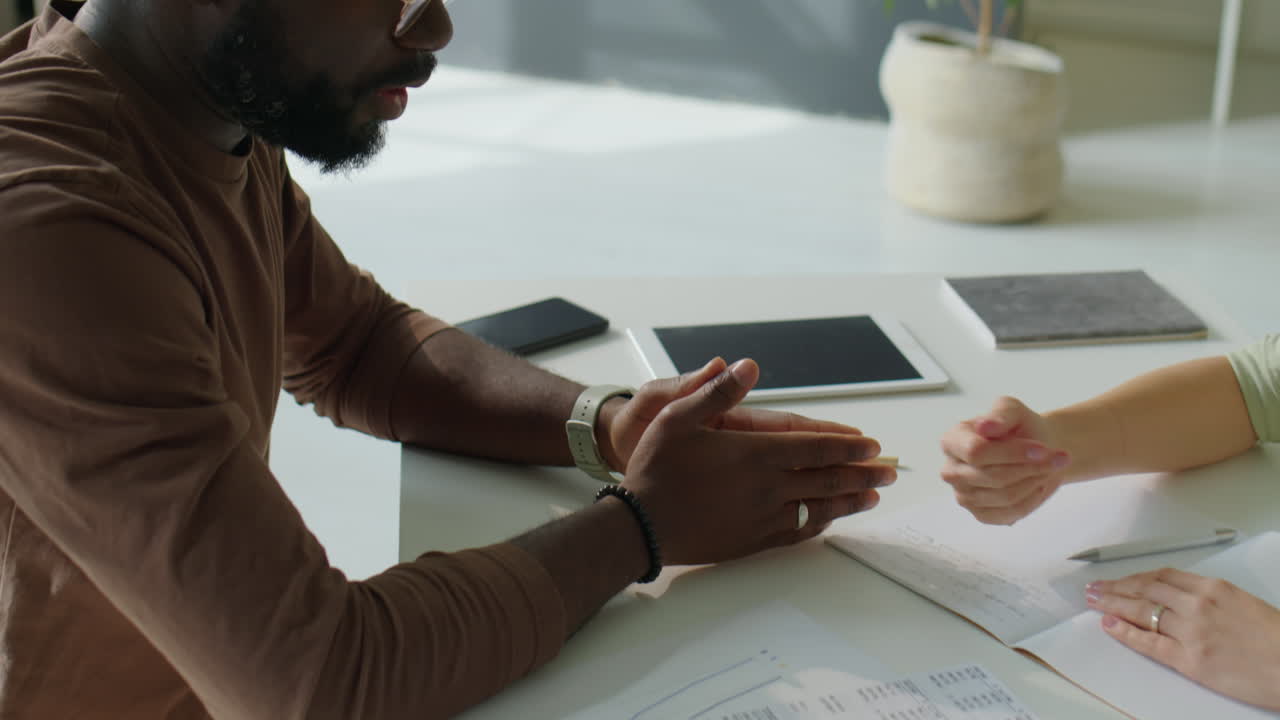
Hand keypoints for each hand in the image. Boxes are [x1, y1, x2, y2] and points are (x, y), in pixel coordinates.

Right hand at [620, 358, 892, 565]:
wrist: (639, 525)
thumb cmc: (657, 468)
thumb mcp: (679, 417)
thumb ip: (718, 391)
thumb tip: (749, 365)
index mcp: (755, 453)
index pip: (816, 447)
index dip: (848, 446)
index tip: (873, 446)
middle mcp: (768, 487)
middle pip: (828, 479)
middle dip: (863, 474)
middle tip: (890, 472)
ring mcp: (763, 517)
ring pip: (819, 508)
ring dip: (850, 500)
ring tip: (872, 496)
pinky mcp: (753, 541)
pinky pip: (798, 531)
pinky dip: (819, 523)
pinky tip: (828, 520)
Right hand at [939, 396, 1069, 524]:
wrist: (1034, 450)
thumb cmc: (1019, 428)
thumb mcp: (1013, 409)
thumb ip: (1001, 414)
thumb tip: (985, 426)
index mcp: (952, 441)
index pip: (976, 452)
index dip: (1012, 453)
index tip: (1042, 449)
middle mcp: (951, 471)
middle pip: (993, 477)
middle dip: (1031, 468)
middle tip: (1058, 458)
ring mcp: (964, 495)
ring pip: (1004, 496)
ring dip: (1035, 481)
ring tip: (1049, 467)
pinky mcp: (981, 514)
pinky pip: (1010, 514)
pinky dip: (1032, 500)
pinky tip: (1038, 483)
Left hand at [1086, 569, 1279, 709]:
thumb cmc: (1276, 639)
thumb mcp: (1242, 603)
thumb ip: (1209, 598)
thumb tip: (1180, 598)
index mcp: (1212, 588)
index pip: (1162, 576)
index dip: (1136, 577)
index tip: (1121, 579)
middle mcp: (1197, 605)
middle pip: (1145, 590)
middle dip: (1116, 587)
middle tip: (1096, 588)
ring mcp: (1191, 632)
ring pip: (1141, 611)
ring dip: (1112, 604)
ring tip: (1094, 601)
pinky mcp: (1189, 660)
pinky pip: (1148, 642)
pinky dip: (1124, 632)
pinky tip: (1108, 624)